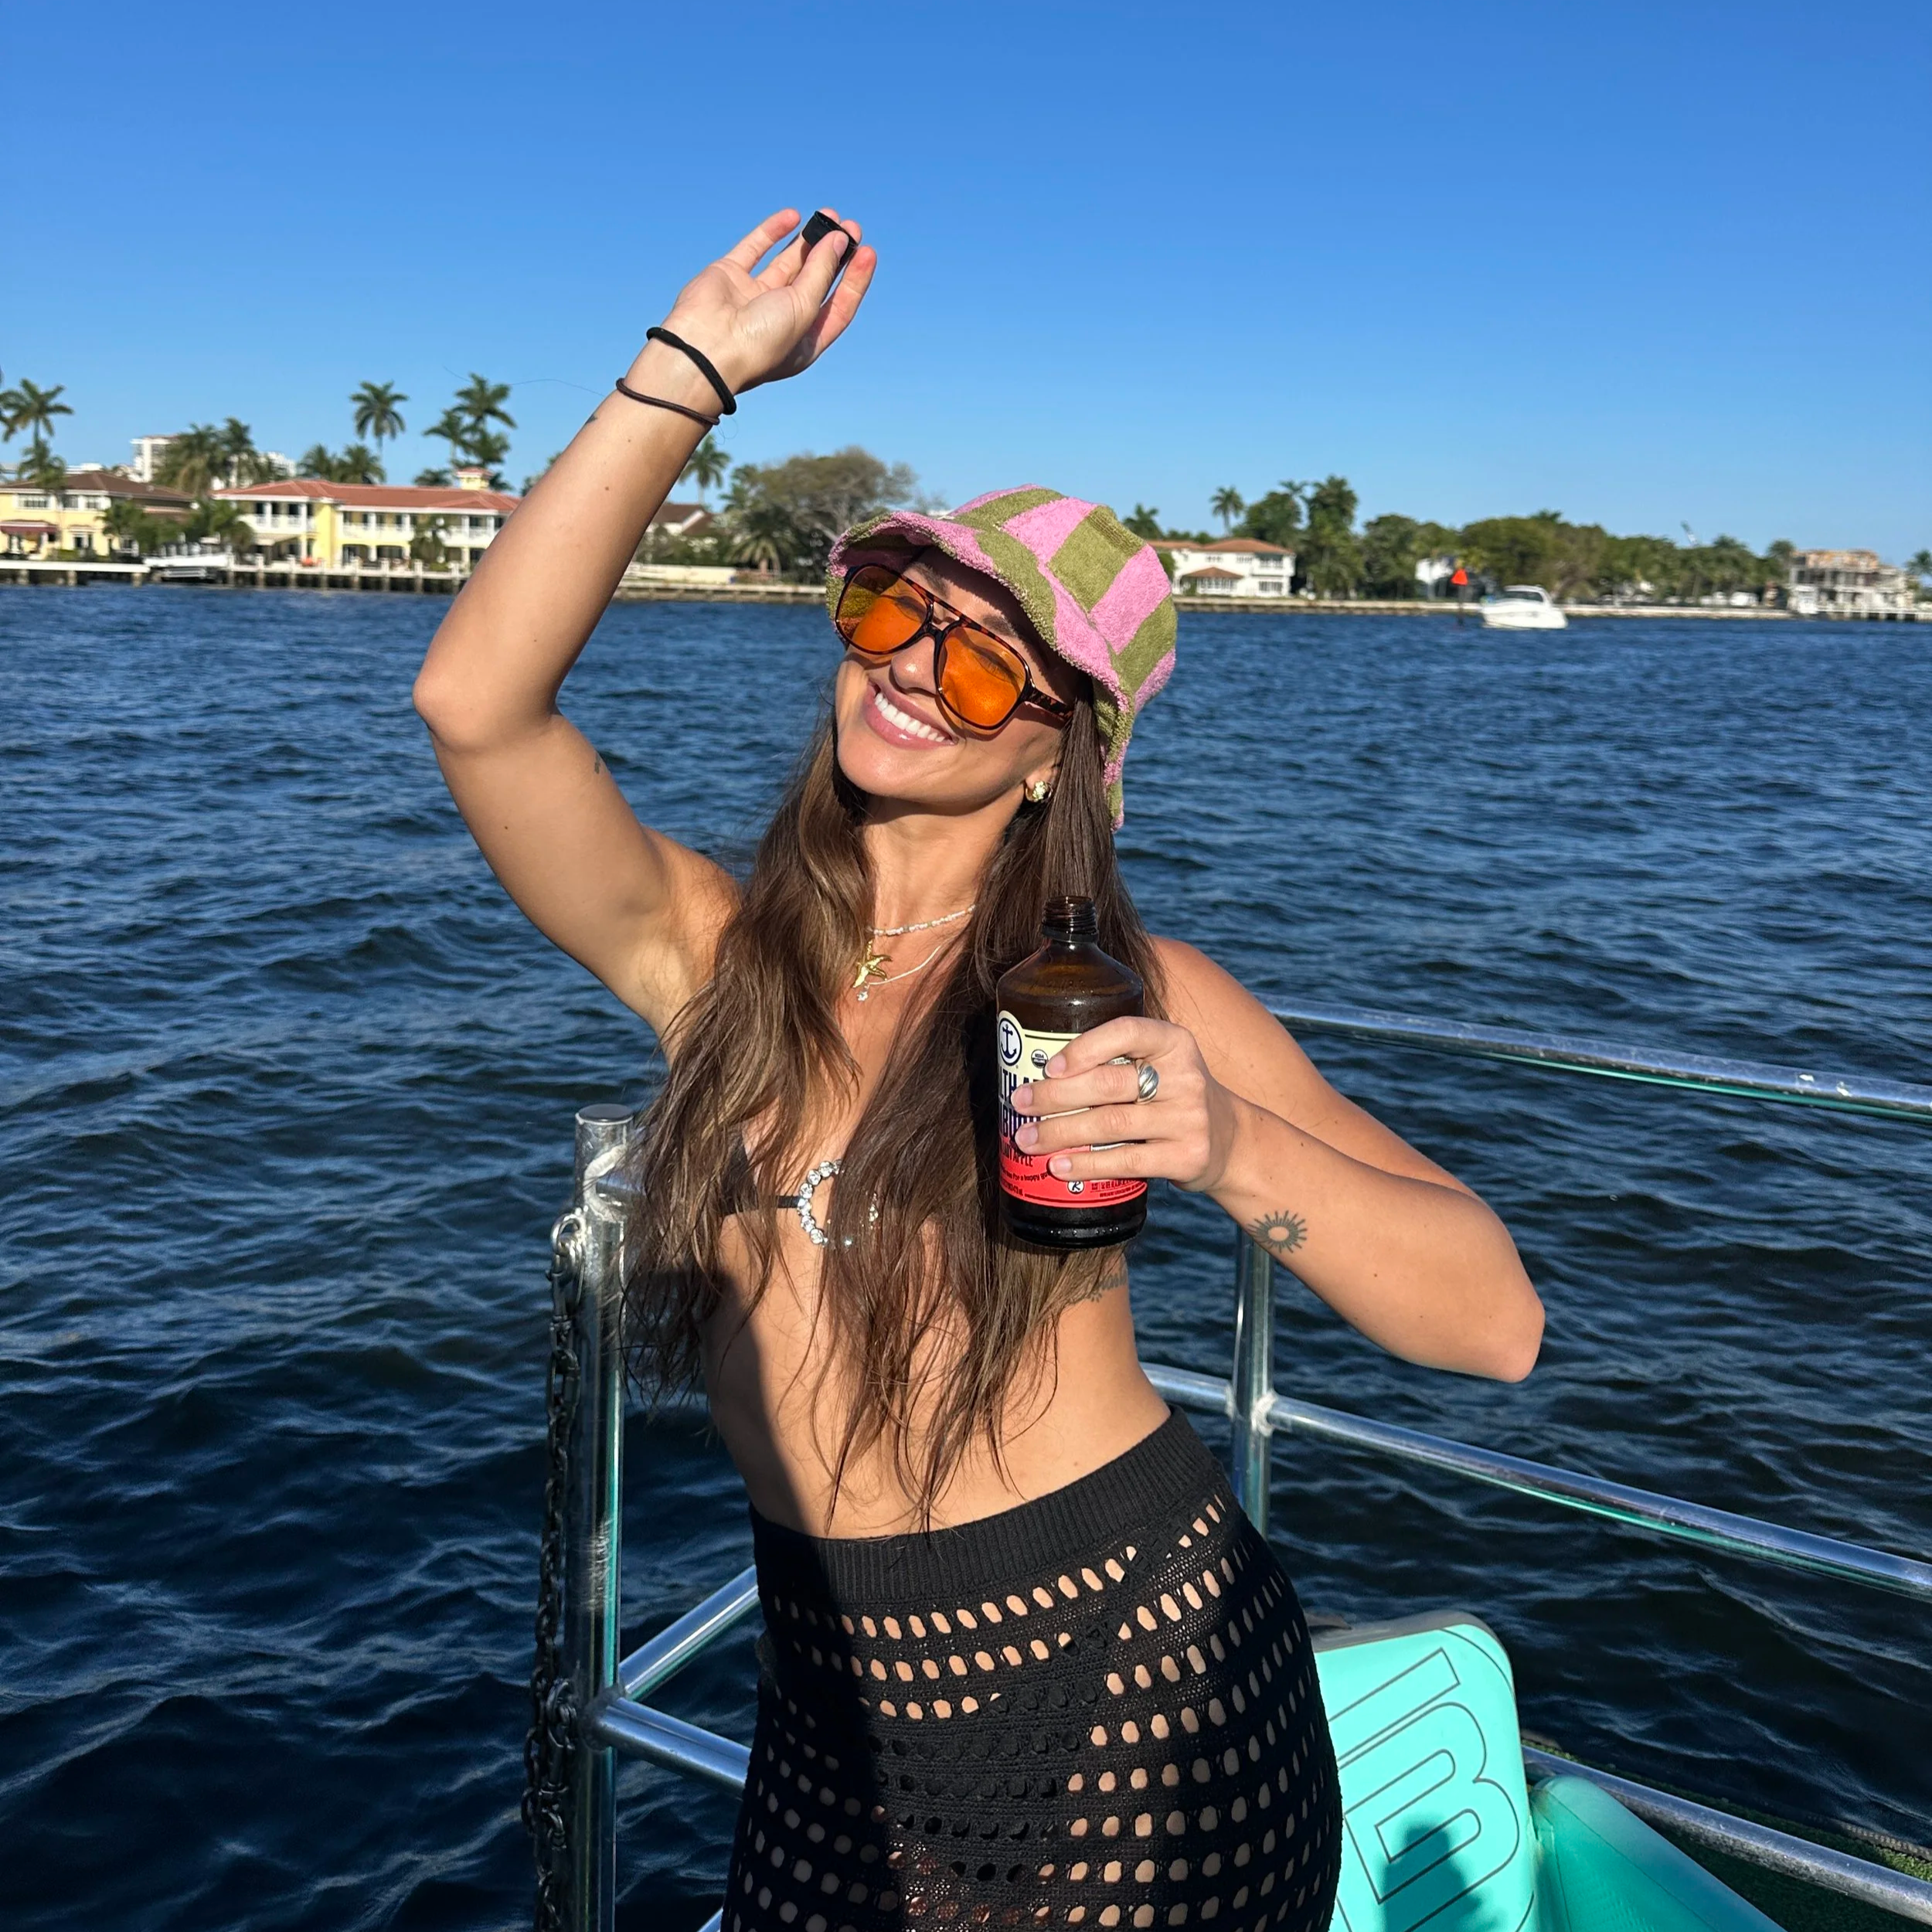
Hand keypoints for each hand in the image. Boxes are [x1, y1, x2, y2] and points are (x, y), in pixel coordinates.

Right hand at [651, 207, 876, 396]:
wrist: (705, 347)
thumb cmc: (760, 341)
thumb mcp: (803, 308)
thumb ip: (821, 273)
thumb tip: (837, 240)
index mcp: (803, 340)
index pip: (837, 306)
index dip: (854, 279)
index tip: (867, 250)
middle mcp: (779, 319)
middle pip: (815, 281)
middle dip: (834, 254)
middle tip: (850, 226)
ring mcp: (753, 296)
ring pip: (788, 262)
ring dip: (809, 240)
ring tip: (829, 215)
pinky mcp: (729, 276)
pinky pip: (754, 249)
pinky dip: (772, 232)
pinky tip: (792, 217)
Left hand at [1008, 1016, 1240, 1193]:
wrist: (1230, 1141)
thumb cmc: (1172, 1097)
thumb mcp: (1161, 1064)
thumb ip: (1117, 1062)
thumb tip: (1039, 1075)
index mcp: (1174, 1042)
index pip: (1127, 1032)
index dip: (1085, 1047)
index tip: (1049, 1065)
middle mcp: (1185, 1077)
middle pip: (1108, 1084)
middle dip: (1055, 1095)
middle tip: (1019, 1103)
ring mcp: (1189, 1118)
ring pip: (1111, 1125)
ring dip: (1061, 1132)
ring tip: (1028, 1139)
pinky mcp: (1187, 1156)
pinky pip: (1127, 1162)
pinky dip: (1088, 1163)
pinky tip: (1060, 1165)